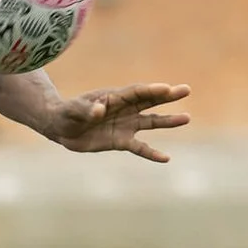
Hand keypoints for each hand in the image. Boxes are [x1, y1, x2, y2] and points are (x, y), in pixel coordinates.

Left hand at [46, 83, 192, 161]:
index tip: (166, 88)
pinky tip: (166, 158)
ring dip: (168, 121)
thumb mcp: (73, 110)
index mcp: (113, 97)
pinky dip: (152, 153)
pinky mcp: (121, 141)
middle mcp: (124, 109)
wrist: (61, 128)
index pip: (136, 92)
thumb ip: (87, 110)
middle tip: (186, 89)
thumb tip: (100, 110)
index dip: (151, 90)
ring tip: (186, 118)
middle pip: (149, 101)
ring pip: (150, 122)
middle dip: (167, 96)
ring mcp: (125, 125)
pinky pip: (140, 147)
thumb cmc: (66, 113)